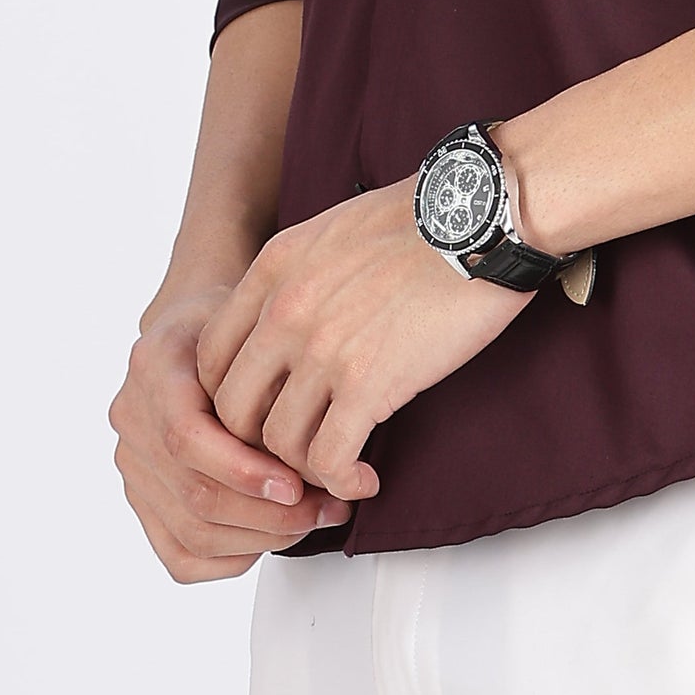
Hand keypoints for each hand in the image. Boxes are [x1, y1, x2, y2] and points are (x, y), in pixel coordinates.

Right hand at [110, 285, 353, 583]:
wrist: (198, 330)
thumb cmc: (238, 326)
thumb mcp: (259, 323)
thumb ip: (272, 377)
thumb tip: (321, 443)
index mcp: (155, 364)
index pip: (185, 437)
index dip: (243, 471)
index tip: (297, 485)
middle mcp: (132, 416)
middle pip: (194, 493)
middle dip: (269, 513)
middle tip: (328, 507)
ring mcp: (133, 462)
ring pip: (192, 531)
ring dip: (263, 538)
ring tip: (314, 519)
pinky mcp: (142, 498)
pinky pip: (181, 555)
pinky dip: (232, 557)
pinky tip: (272, 537)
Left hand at [196, 187, 533, 499]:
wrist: (483, 214)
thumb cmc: (425, 219)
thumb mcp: (335, 229)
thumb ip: (300, 275)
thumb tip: (293, 328)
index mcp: (274, 267)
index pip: (211, 357)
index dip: (231, 399)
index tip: (265, 414)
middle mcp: (285, 309)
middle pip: (231, 409)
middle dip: (258, 446)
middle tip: (293, 456)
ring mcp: (323, 348)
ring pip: (277, 443)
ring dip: (303, 470)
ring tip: (335, 470)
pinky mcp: (368, 382)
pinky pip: (329, 458)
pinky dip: (342, 480)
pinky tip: (365, 478)